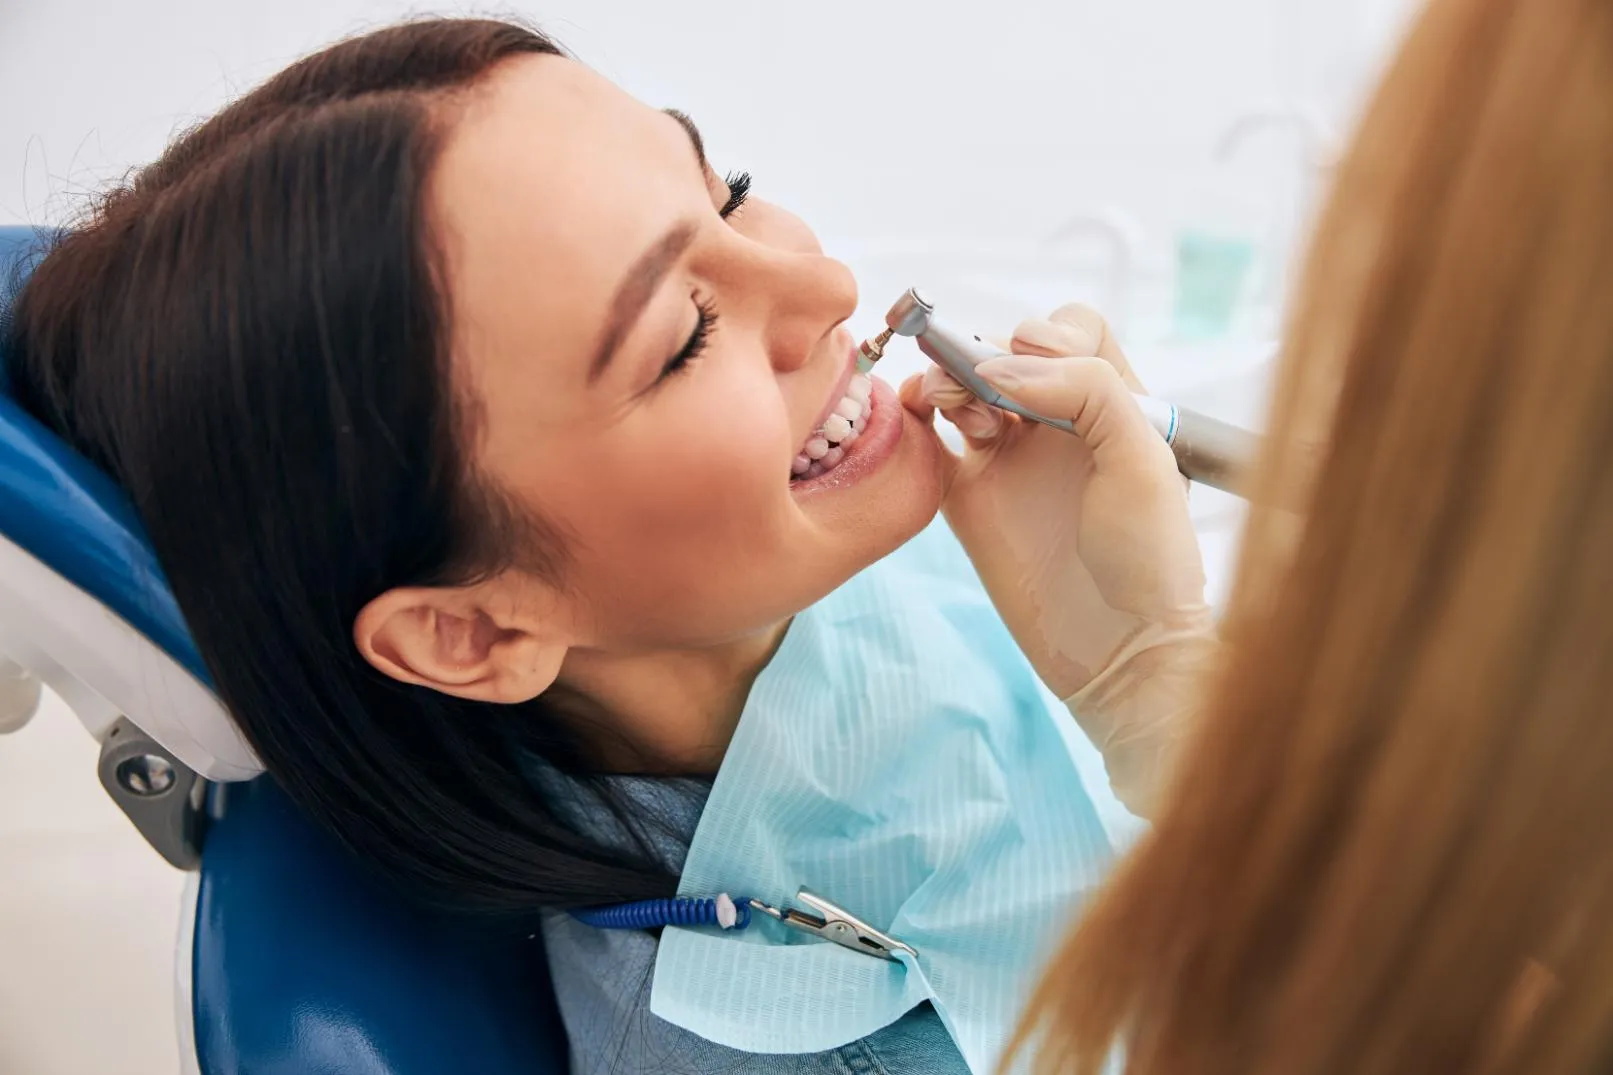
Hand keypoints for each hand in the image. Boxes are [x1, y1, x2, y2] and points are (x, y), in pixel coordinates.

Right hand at [900, 305, 1213, 815]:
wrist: (1121, 650)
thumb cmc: (1151, 559)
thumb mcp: (1143, 456)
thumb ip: (1087, 389)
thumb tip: (1004, 366)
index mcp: (1112, 404)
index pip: (1072, 330)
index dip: (1050, 335)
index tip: (1042, 369)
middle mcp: (1058, 423)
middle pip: (1007, 350)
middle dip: (991, 354)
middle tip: (994, 396)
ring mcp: (1009, 458)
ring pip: (964, 385)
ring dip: (951, 379)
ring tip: (960, 410)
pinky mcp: (969, 497)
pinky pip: (931, 439)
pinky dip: (917, 414)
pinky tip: (922, 414)